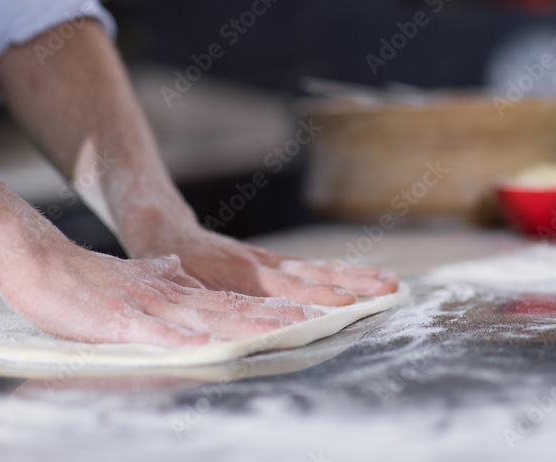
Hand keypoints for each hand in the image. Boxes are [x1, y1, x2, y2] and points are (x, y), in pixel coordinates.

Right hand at [0, 241, 321, 346]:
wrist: (42, 263)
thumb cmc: (87, 281)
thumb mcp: (134, 278)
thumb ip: (158, 276)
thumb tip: (175, 271)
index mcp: (174, 291)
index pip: (228, 301)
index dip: (264, 308)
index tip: (301, 314)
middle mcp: (170, 296)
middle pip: (228, 308)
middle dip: (270, 317)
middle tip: (312, 321)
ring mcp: (148, 306)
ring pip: (204, 317)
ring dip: (242, 324)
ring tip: (279, 329)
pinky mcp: (120, 319)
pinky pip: (156, 332)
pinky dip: (182, 340)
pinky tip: (206, 347)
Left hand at [128, 223, 400, 306]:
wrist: (162, 226)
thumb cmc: (166, 262)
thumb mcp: (178, 285)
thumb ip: (205, 304)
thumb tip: (231, 329)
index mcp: (240, 273)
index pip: (289, 288)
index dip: (319, 297)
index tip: (350, 304)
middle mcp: (261, 264)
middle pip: (316, 275)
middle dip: (356, 284)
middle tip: (393, 290)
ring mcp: (268, 260)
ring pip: (318, 269)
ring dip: (355, 276)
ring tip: (391, 282)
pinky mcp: (269, 261)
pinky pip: (308, 266)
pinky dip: (335, 271)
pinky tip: (358, 277)